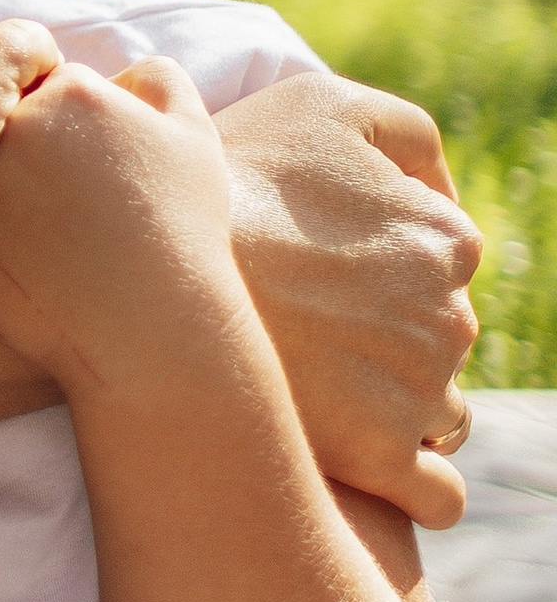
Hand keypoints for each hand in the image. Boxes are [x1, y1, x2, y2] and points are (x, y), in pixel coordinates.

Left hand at [0, 53, 240, 390]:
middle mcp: (10, 129)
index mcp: (69, 91)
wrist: (151, 331)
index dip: (62, 121)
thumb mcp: (191, 136)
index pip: (42, 79)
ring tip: (30, 224)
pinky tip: (8, 254)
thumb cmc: (180, 233)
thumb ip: (157, 78)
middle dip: (14, 144)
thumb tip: (115, 70)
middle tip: (51, 195)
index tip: (80, 160)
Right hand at [215, 74, 481, 525]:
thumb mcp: (324, 104)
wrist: (151, 266)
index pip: (445, 272)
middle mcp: (450, 319)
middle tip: (303, 335)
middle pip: (439, 346)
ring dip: (395, 413)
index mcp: (446, 240)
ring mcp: (419, 395)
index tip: (320, 282)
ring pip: (440, 419)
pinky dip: (417, 489)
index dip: (384, 276)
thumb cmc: (231, 177)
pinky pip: (439, 497)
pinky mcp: (384, 463)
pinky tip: (366, 470)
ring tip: (313, 397)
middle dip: (387, 344)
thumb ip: (407, 134)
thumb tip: (441, 195)